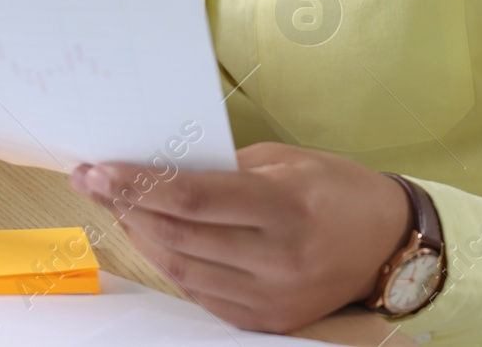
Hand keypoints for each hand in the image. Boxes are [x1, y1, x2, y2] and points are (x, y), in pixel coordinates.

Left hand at [69, 142, 412, 333]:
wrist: (390, 242)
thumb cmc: (336, 188)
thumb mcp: (284, 160)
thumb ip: (222, 167)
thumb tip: (158, 169)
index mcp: (284, 208)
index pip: (191, 198)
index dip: (136, 183)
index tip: (98, 169)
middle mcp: (277, 259)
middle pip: (178, 236)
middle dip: (125, 206)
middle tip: (92, 182)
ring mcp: (272, 298)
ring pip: (182, 270)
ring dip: (140, 237)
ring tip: (118, 207)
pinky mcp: (269, 321)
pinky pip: (201, 295)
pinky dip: (171, 265)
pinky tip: (153, 239)